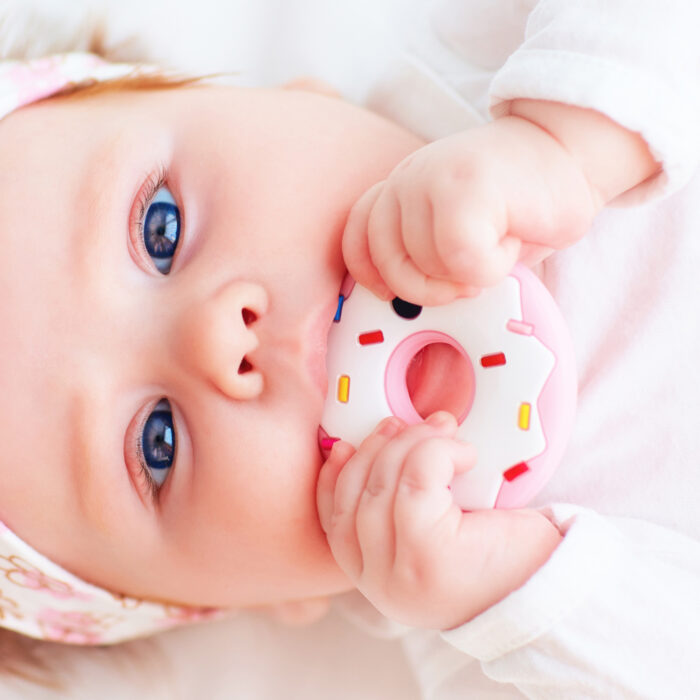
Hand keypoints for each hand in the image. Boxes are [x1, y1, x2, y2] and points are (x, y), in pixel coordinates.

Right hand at [317, 412, 562, 629]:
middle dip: (381, 447)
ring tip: (444, 429)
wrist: (553, 588)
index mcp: (372, 578)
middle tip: (416, 423)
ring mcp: (398, 574)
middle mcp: (377, 584)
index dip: (335, 476)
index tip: (346, 444)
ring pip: (382, 484)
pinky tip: (465, 454)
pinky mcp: (428, 556)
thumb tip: (380, 442)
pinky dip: (437, 453)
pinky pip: (416, 481)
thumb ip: (396, 504)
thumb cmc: (497, 553)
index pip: (333, 519)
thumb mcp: (431, 532)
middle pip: (356, 495)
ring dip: (412, 443)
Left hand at [342, 115, 599, 305]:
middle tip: (469, 277)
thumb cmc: (519, 204)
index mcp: (401, 189)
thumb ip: (425, 255)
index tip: (392, 294)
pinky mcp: (467, 186)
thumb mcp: (459, 231)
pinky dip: (491, 266)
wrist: (571, 155)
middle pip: (390, 262)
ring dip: (471, 271)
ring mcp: (432, 177)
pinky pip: (461, 258)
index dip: (370, 274)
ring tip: (500, 240)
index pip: (358, 235)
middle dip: (429, 287)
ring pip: (427, 264)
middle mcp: (408, 178)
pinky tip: (511, 240)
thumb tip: (408, 306)